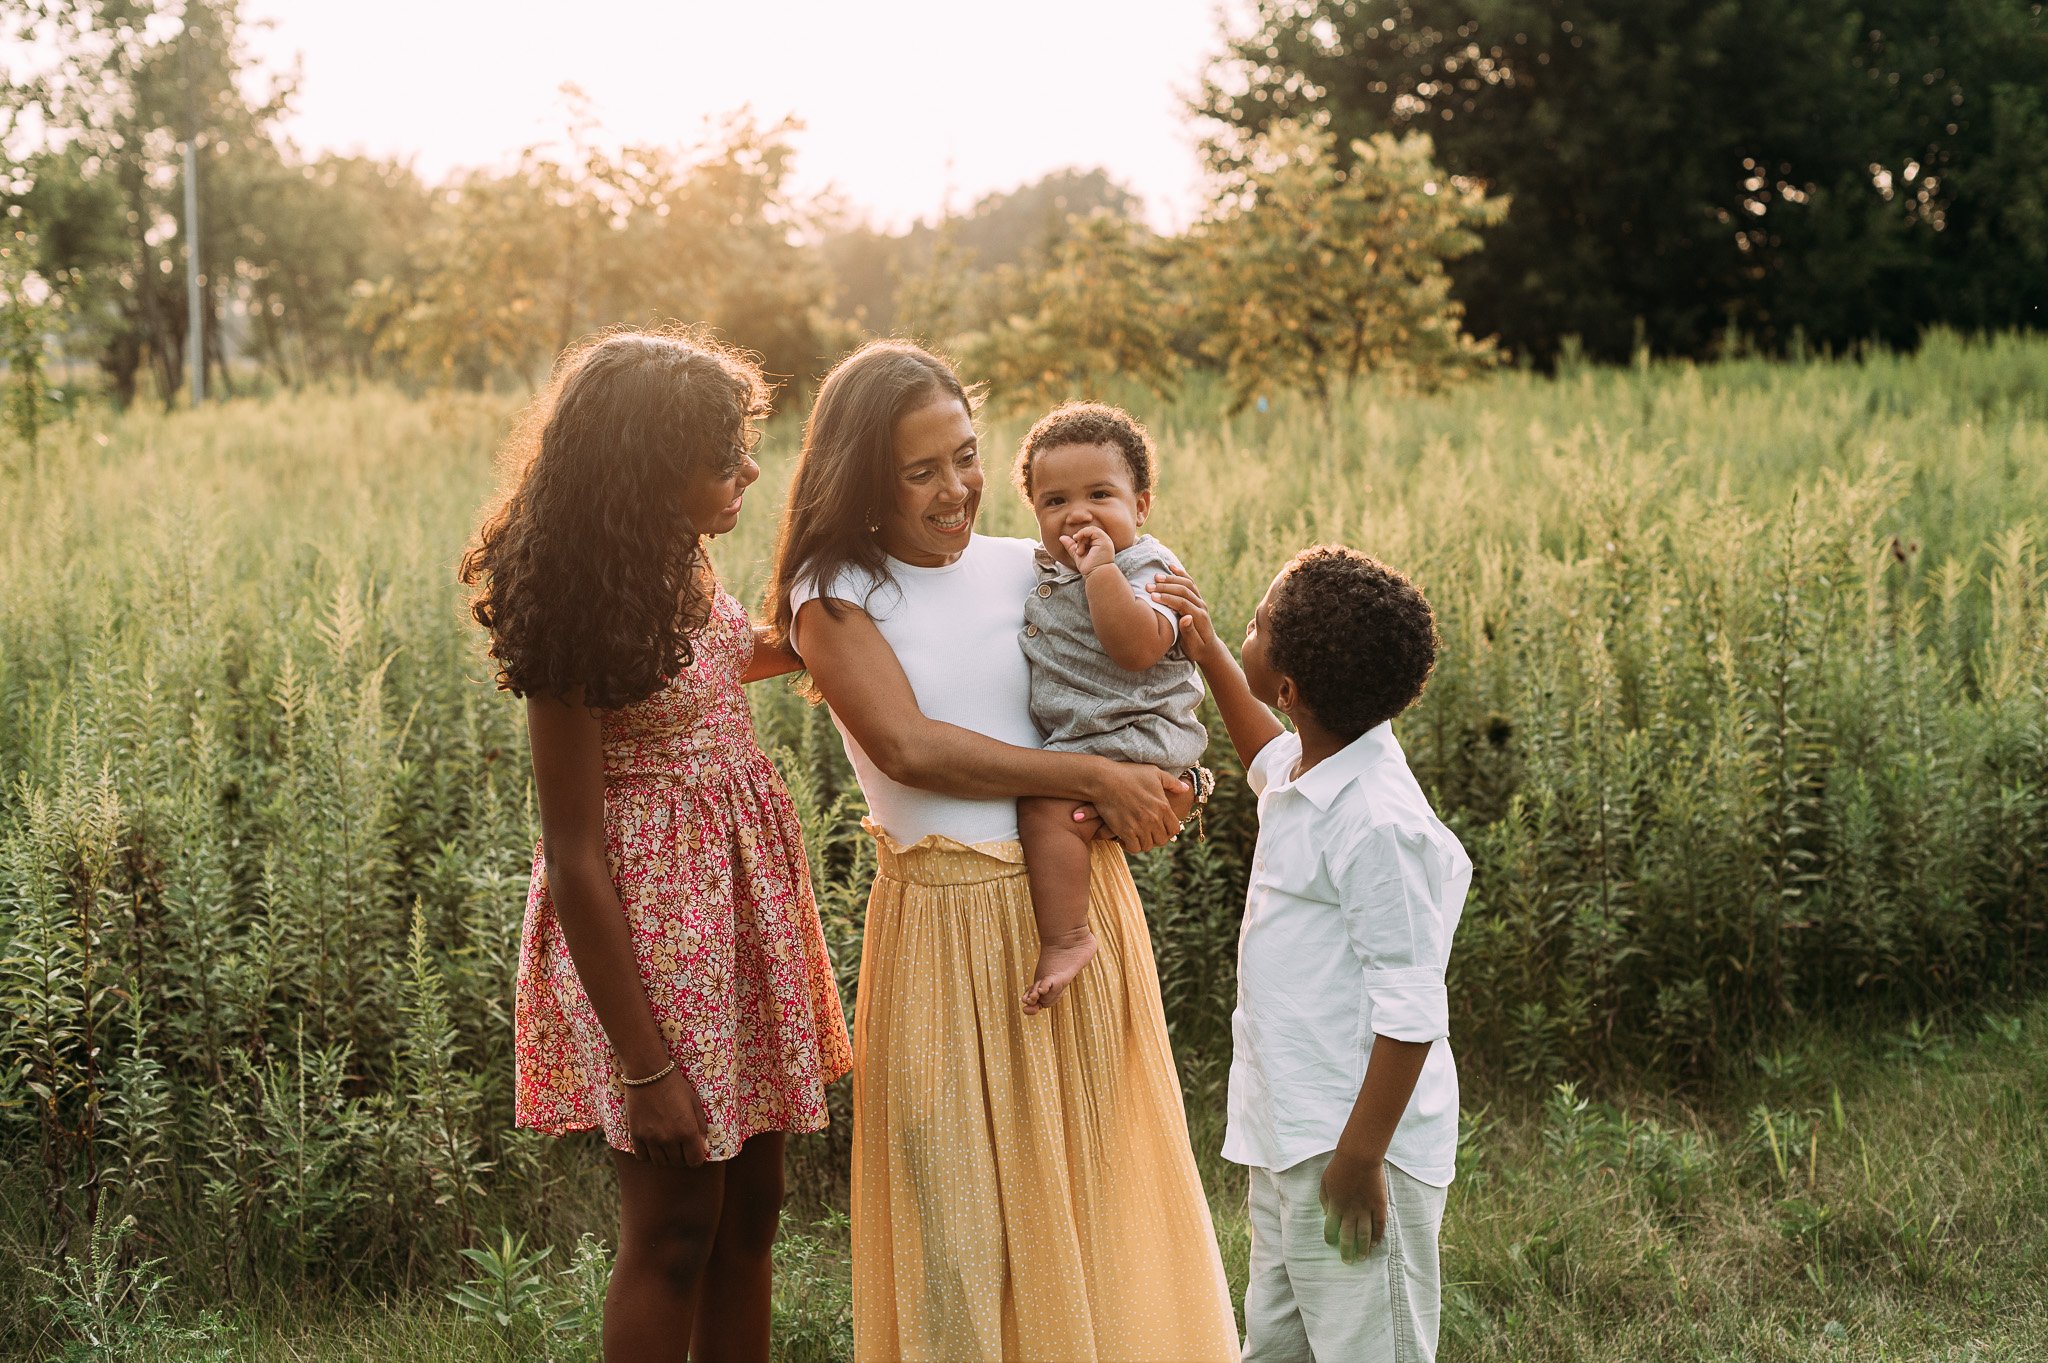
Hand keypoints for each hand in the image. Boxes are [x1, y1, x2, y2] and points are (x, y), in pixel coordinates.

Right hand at [624, 1067, 710, 1167]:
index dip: (697, 1158)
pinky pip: (642, 1157)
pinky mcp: (636, 1135)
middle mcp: (669, 1138)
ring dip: (666, 1157)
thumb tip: (704, 1146)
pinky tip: (652, 1144)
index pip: (695, 1161)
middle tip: (681, 1145)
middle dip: (682, 1157)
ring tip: (667, 1145)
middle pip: (678, 1163)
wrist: (648, 1073)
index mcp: (687, 1130)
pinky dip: (649, 1155)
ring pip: (660, 1162)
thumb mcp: (694, 1102)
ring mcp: (651, 1138)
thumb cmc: (675, 1085)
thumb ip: (701, 1126)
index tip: (695, 1151)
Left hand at [1061, 527, 1116, 575]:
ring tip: (1080, 552)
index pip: (1088, 534)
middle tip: (1078, 551)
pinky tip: (1080, 547)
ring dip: (1081, 540)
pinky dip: (1083, 535)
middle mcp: (1103, 540)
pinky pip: (1092, 530)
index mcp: (1099, 543)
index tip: (1076, 550)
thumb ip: (1071, 546)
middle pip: (1088, 531)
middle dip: (1080, 539)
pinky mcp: (1104, 540)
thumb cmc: (1089, 568)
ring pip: (1090, 530)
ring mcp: (1105, 540)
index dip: (1080, 538)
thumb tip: (1061, 537)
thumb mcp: (1078, 555)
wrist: (1096, 575)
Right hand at [1087, 760, 1185, 852]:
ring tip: (1137, 835)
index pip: (1175, 829)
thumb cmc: (1129, 774)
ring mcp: (1139, 826)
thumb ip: (1172, 782)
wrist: (1104, 780)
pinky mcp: (1125, 831)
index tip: (1160, 827)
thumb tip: (1186, 789)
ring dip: (1143, 842)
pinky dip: (1131, 846)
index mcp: (1163, 806)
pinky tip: (1126, 838)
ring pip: (1148, 846)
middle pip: (1162, 840)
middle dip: (1156, 837)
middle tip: (1147, 832)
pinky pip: (1134, 848)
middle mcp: (1154, 818)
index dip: (1169, 830)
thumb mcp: (1154, 773)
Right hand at [1147, 567, 1225, 665]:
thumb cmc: (1197, 649)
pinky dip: (1181, 574)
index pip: (1182, 603)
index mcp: (1199, 617)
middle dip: (1165, 587)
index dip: (1167, 598)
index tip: (1152, 596)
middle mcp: (1201, 606)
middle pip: (1183, 590)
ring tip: (1155, 577)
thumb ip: (1189, 631)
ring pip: (1187, 584)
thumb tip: (1186, 617)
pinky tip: (1171, 567)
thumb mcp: (1193, 646)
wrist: (1209, 648)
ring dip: (1171, 579)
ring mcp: (1200, 601)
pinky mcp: (1197, 599)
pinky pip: (1190, 582)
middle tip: (1148, 586)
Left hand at [1319, 1146, 1387, 1263]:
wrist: (1359, 1157)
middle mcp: (1350, 1212)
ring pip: (1364, 1235)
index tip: (1331, 1244)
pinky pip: (1379, 1225)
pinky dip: (1378, 1236)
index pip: (1331, 1228)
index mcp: (1335, 1206)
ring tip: (1362, 1258)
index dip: (1331, 1238)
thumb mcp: (1325, 1181)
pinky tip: (1376, 1244)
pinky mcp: (1379, 1206)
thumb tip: (1326, 1213)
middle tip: (1347, 1261)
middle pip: (1348, 1237)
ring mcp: (1366, 1210)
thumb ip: (1324, 1198)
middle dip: (1346, 1251)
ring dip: (1363, 1248)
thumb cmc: (1339, 1167)